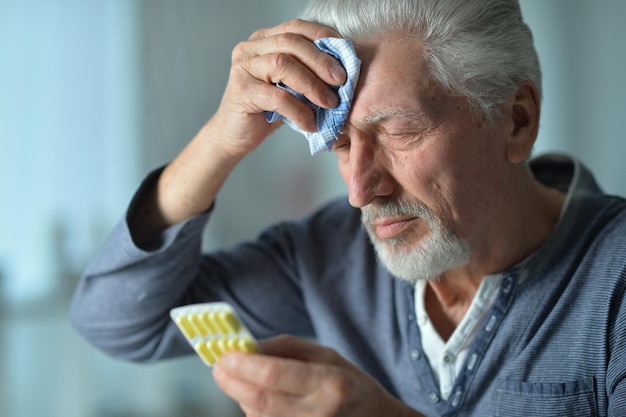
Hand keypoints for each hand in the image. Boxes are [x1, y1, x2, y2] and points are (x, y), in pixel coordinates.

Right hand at [205, 19, 347, 159]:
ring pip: (282, 64)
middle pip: (290, 43)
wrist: (235, 136)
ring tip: (329, 103)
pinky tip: (310, 123)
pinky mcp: (241, 92)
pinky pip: (276, 97)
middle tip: (341, 80)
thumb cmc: (265, 110)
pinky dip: (298, 111)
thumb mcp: (290, 86)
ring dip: (312, 84)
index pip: (295, 28)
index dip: (322, 37)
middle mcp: (250, 48)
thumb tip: (343, 72)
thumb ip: (307, 72)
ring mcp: (242, 68)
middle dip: (320, 61)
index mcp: (263, 40)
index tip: (345, 54)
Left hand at [213, 335, 422, 416]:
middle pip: (259, 400)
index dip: (242, 364)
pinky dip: (253, 412)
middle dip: (231, 381)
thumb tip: (248, 347)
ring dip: (241, 396)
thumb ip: (286, 348)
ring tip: (243, 380)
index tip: (224, 354)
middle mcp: (319, 413)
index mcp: (329, 382)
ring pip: (258, 416)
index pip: (273, 374)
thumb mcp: (327, 355)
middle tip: (219, 367)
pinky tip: (258, 400)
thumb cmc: (351, 385)